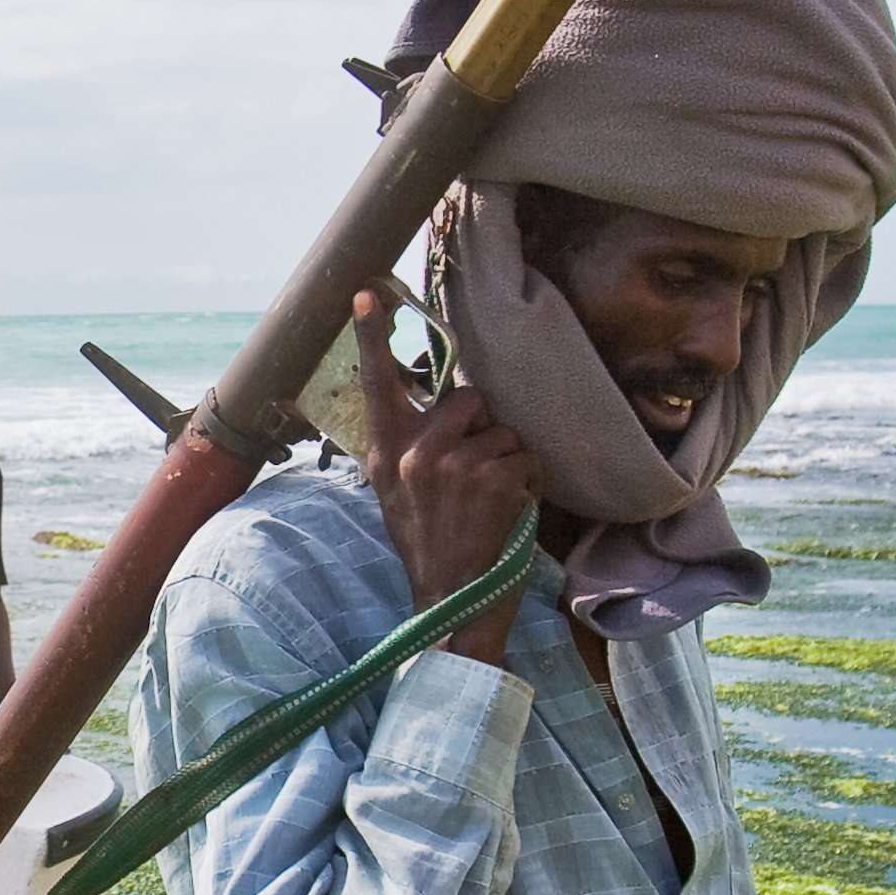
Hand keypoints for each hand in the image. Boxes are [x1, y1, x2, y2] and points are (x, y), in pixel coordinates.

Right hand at [351, 291, 539, 661]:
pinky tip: (508, 510)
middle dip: (483, 426)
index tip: (367, 292)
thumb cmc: (429, 545)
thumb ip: (407, 446)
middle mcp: (412, 453)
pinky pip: (524, 456)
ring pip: (502, 428)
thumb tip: (439, 403)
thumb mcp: (397, 492)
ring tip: (490, 498)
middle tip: (474, 471)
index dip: (371, 336)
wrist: (451, 602)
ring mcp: (452, 465)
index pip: (376, 384)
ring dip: (508, 459)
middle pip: (467, 397)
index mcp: (384, 452)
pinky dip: (527, 481)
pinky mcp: (491, 478)